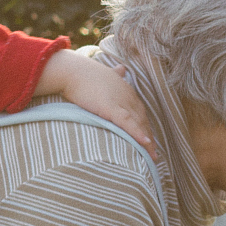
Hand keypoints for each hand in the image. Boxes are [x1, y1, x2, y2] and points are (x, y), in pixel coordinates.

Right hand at [37, 51, 156, 152]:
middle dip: (149, 137)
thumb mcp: (104, 73)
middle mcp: (128, 97)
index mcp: (127, 91)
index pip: (140, 112)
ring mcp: (121, 102)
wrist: (72, 71)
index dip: (145, 127)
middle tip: (153, 154)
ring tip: (152, 157)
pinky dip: (137, 133)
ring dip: (147, 142)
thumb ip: (115, 73)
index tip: (150, 140)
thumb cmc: (85, 73)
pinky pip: (128, 123)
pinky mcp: (111, 108)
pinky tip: (146, 144)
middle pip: (143, 121)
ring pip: (138, 124)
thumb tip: (122, 68)